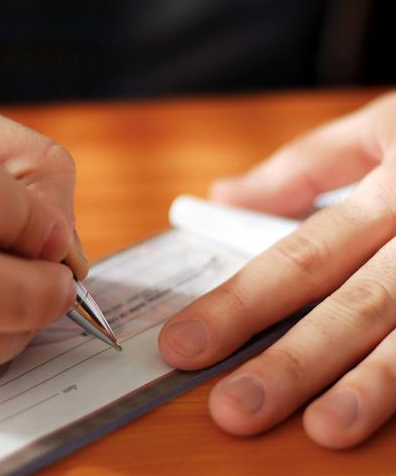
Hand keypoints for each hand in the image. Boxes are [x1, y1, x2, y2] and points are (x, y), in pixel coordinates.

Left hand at [159, 91, 395, 447]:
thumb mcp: (386, 127)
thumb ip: (304, 166)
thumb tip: (223, 196)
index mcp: (391, 192)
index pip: (300, 258)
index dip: (240, 304)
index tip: (183, 345)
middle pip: (356, 306)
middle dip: (295, 362)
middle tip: (233, 410)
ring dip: (374, 388)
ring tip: (324, 431)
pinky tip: (394, 428)